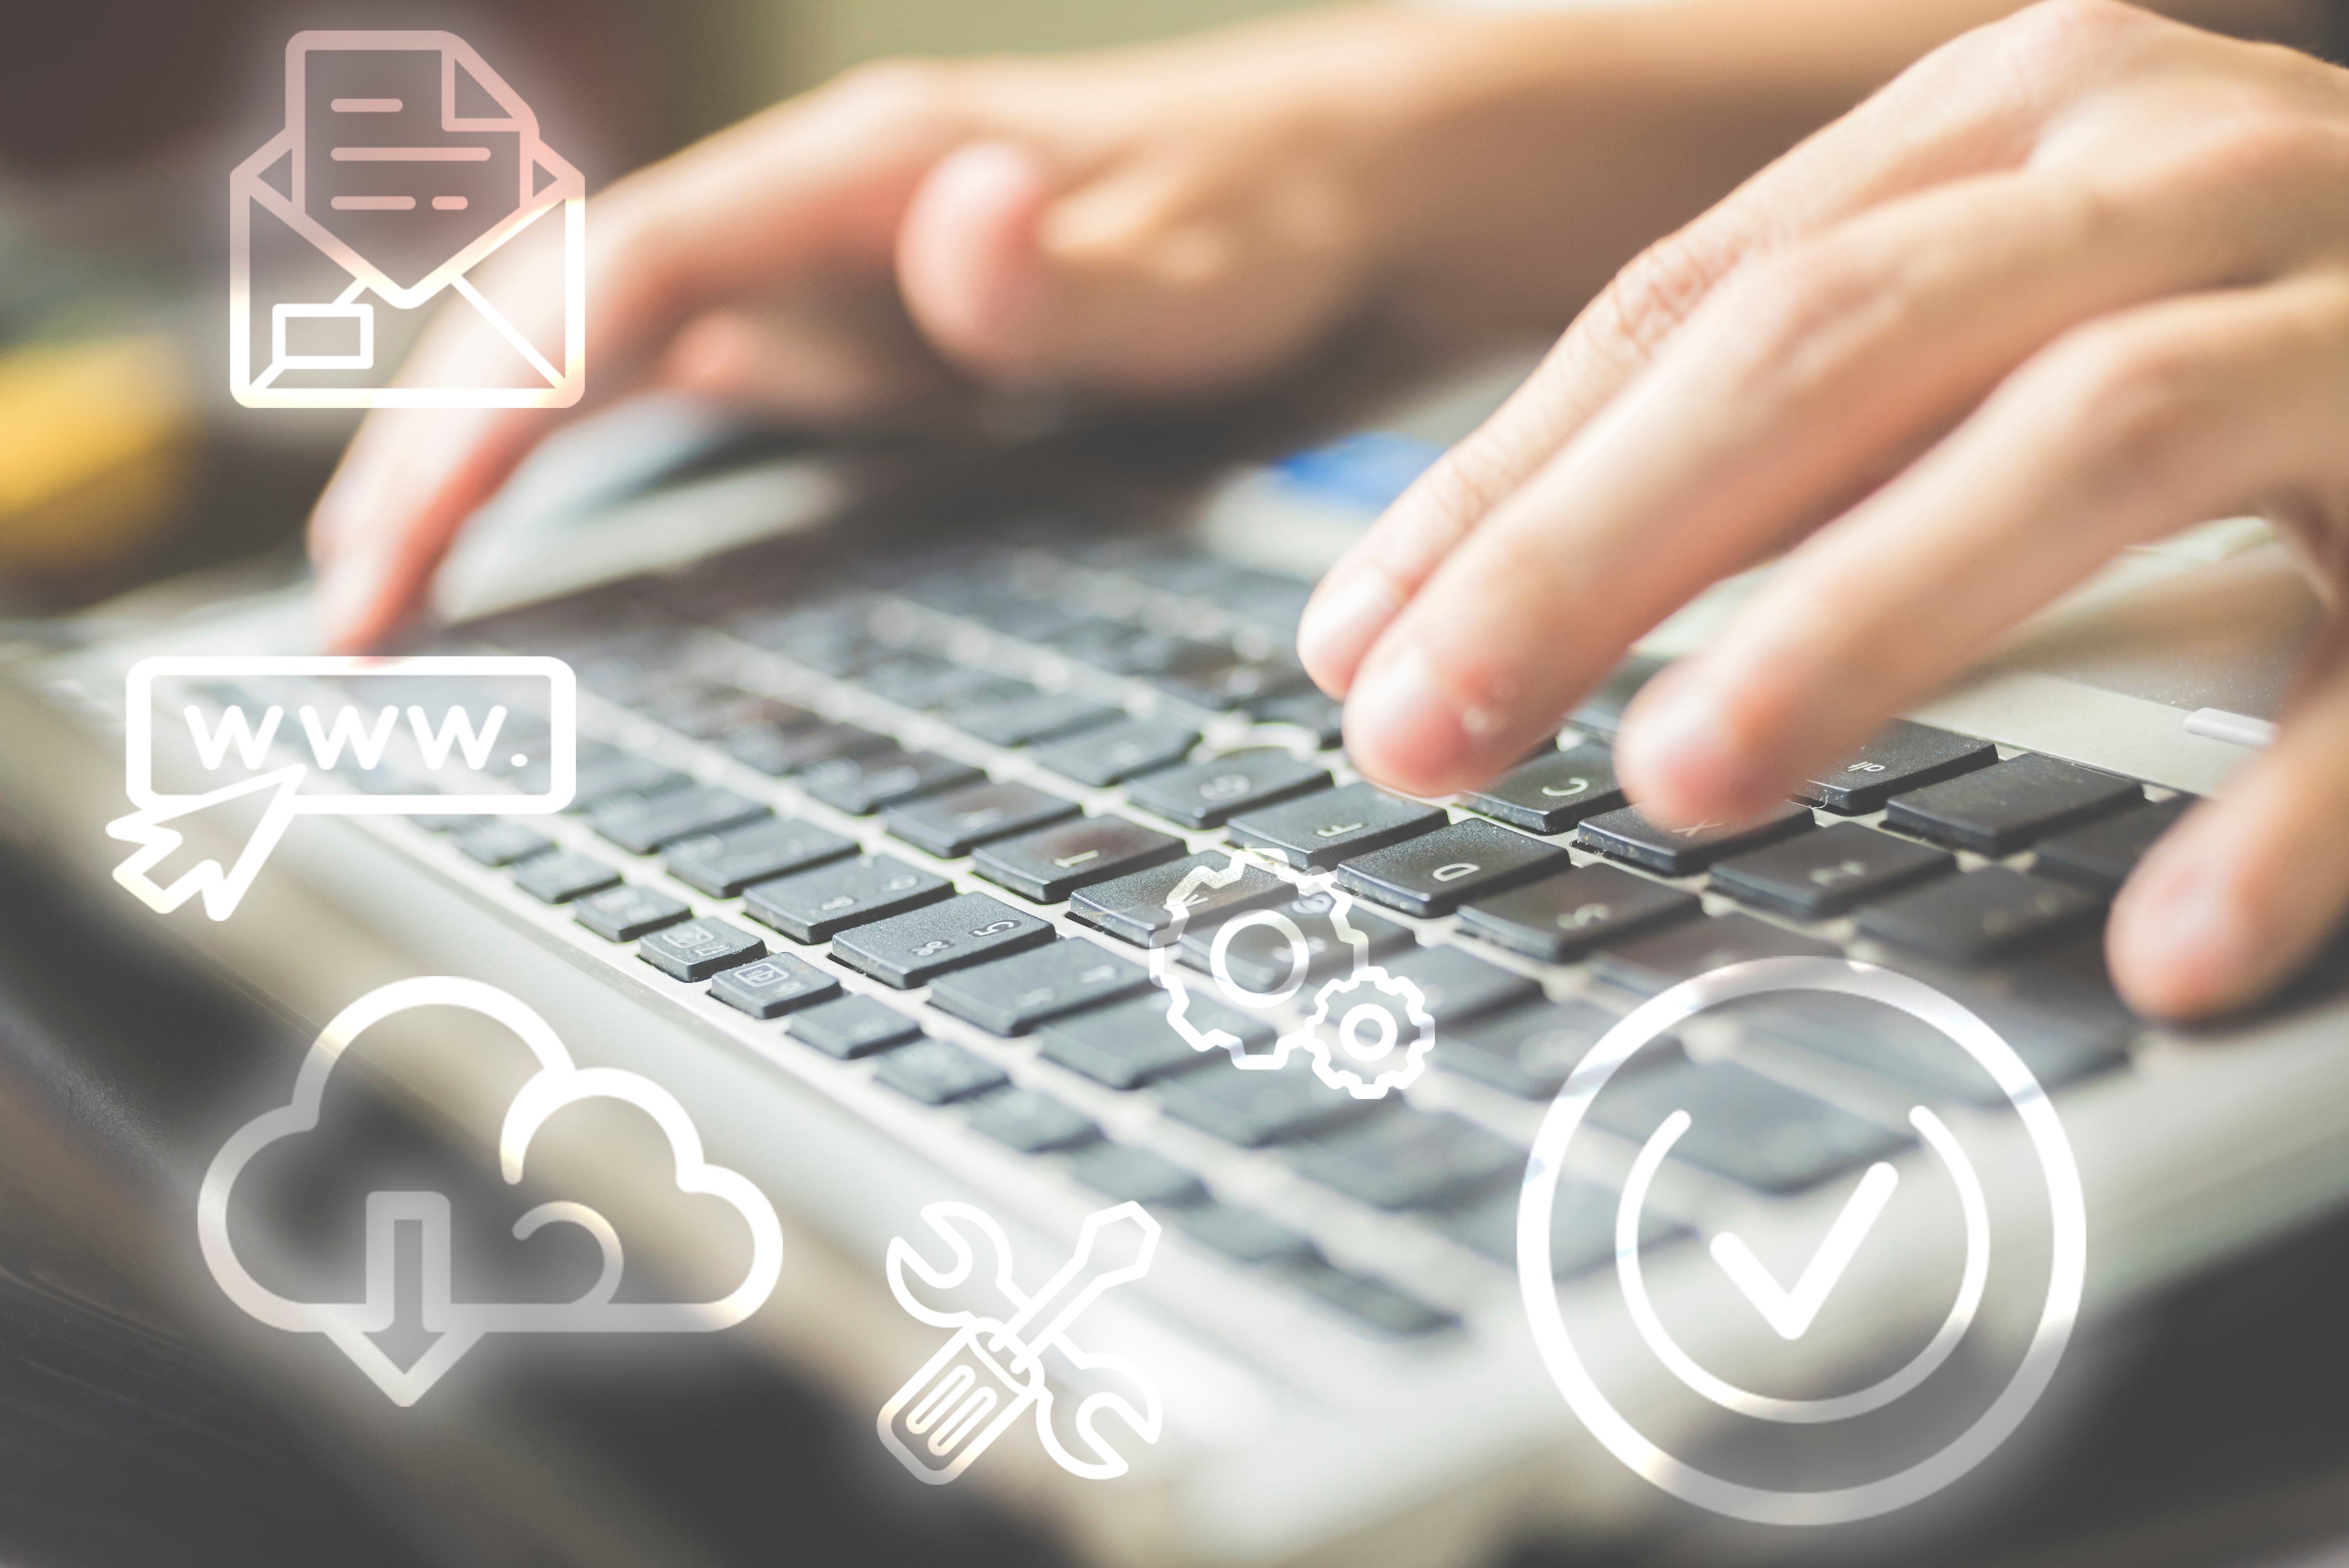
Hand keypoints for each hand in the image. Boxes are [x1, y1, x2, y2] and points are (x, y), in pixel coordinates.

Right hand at [309, 9, 1481, 650]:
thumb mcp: (1207, 268)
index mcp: (869, 178)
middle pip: (566, 313)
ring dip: (485, 460)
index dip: (489, 408)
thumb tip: (947, 226)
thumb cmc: (1284, 223)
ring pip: (601, 352)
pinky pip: (686, 393)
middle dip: (437, 450)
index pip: (616, 282)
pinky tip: (543, 543)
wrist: (1366, 198)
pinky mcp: (863, 338)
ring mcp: (834, 278)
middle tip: (354, 618)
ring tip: (396, 596)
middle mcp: (821, 216)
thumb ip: (1067, 278)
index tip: (403, 543)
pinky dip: (592, 465)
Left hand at [1300, 0, 2348, 1019]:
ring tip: (1678, 786)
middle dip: (1591, 550)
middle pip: (1820, 351)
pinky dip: (2289, 812)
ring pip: (2076, 441)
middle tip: (1420, 727)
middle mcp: (2175, 175)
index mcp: (2017, 121)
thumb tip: (1489, 577)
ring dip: (1859, 623)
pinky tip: (2164, 949)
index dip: (1499, 482)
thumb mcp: (2005, 291)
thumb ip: (1795, 406)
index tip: (1354, 644)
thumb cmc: (2257, 308)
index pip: (1684, 306)